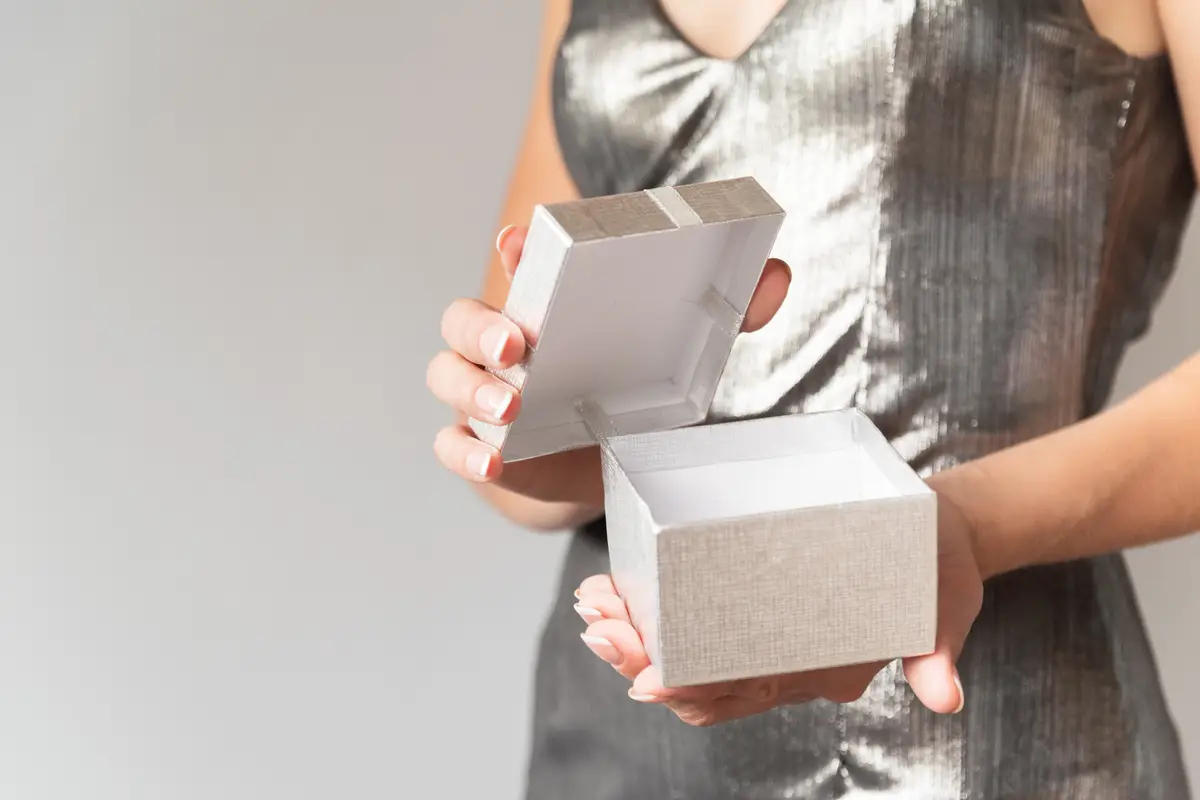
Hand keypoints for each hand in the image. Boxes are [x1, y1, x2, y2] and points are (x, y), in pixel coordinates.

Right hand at [426, 223, 792, 506]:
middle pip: (463, 319)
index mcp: (546, 308)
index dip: (513, 251)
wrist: (601, 468)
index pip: (519, 267)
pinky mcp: (481, 447)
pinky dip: (464, 452)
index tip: (517, 241)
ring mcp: (484, 396)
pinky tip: (492, 460)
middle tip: (516, 342)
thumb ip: (726, 316)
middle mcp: (503, 345)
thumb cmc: (628, 394)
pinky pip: (451, 445)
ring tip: (510, 405)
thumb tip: (777, 276)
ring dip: (471, 388)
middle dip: (481, 325)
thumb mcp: (678, 356)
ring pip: (447, 376)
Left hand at [573, 483, 984, 725]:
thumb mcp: (946, 604)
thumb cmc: (937, 568)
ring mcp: (766, 633)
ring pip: (685, 649)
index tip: (645, 679)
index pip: (744, 695)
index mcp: (820, 671)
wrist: (937, 531)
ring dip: (634, 632)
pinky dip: (651, 604)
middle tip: (598, 627)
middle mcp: (784, 661)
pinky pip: (694, 615)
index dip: (691, 692)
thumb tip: (945, 697)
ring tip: (593, 603)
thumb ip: (937, 650)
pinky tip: (618, 584)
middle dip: (640, 657)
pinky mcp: (755, 598)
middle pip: (699, 677)